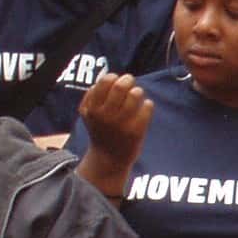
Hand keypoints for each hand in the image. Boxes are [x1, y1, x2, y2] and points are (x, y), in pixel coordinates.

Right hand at [76, 72, 151, 195]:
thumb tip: (109, 78)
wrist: (108, 159)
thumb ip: (92, 96)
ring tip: (136, 96)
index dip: (114, 78)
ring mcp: (122, 123)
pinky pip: (148, 106)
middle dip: (128, 80)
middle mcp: (105, 115)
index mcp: (92, 109)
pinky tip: (144, 109)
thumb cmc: (100, 130)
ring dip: (138, 91)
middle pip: (121, 86)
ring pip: (136, 94)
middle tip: (130, 83)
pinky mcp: (137, 131)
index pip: (105, 82)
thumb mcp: (88, 114)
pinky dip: (148, 104)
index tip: (117, 81)